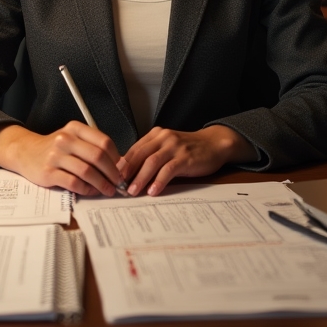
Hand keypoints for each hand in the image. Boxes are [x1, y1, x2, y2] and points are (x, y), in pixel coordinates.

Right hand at [0, 120, 124, 196]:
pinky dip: (85, 189)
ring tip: (108, 190)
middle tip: (118, 183)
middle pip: (97, 156)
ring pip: (87, 171)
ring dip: (101, 183)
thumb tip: (118, 163)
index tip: (122, 169)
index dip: (116, 157)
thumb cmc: (56, 148)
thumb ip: (92, 146)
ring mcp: (55, 156)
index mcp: (75, 128)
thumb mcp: (73, 138)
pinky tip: (90, 191)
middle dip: (112, 172)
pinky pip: (73, 183)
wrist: (26, 152)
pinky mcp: (48, 173)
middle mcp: (65, 139)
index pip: (103, 141)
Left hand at [119, 124, 257, 196]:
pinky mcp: (185, 157)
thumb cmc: (188, 149)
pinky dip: (159, 181)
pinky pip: (168, 169)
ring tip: (132, 191)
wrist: (213, 144)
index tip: (113, 178)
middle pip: (140, 154)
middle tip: (118, 187)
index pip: (134, 149)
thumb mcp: (167, 148)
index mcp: (156, 135)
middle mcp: (163, 138)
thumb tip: (130, 173)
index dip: (123, 164)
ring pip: (151, 162)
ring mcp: (174, 146)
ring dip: (140, 178)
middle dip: (127, 172)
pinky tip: (153, 191)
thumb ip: (151, 156)